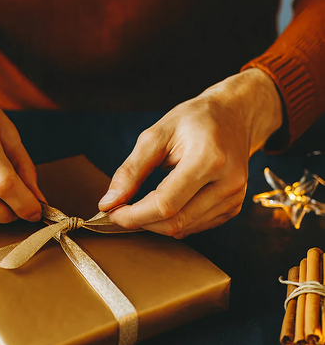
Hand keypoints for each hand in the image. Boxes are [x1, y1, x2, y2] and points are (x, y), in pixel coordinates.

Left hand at [98, 68, 282, 237]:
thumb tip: (109, 202)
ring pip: (184, 228)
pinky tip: (162, 205)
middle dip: (140, 221)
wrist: (234, 115)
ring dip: (154, 224)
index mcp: (208, 159)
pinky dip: (172, 222)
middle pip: (175, 222)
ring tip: (138, 206)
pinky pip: (195, 226)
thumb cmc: (193, 120)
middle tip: (119, 210)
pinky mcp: (234, 206)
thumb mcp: (156, 135)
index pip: (165, 204)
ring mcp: (234, 197)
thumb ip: (131, 170)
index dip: (134, 215)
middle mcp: (228, 182)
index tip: (111, 212)